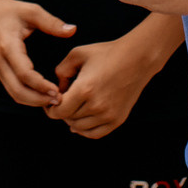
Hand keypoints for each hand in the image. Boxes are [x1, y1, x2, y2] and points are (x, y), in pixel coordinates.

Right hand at [0, 0, 73, 107]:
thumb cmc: (10, 10)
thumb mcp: (32, 11)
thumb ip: (52, 22)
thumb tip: (73, 30)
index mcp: (8, 46)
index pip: (24, 74)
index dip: (41, 86)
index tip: (58, 90)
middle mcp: (0, 61)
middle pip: (18, 91)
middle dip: (39, 99)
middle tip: (59, 100)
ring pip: (14, 94)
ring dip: (33, 101)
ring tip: (53, 100)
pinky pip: (12, 90)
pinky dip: (27, 97)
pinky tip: (43, 95)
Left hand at [47, 25, 175, 137]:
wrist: (137, 58)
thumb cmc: (107, 53)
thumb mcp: (77, 54)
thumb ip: (61, 71)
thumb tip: (58, 90)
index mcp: (84, 89)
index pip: (58, 111)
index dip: (50, 108)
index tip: (52, 100)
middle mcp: (96, 106)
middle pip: (67, 119)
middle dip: (62, 110)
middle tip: (65, 99)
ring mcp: (108, 115)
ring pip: (79, 128)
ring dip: (72, 119)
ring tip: (75, 106)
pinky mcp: (118, 120)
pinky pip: (95, 134)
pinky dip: (85, 130)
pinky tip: (82, 120)